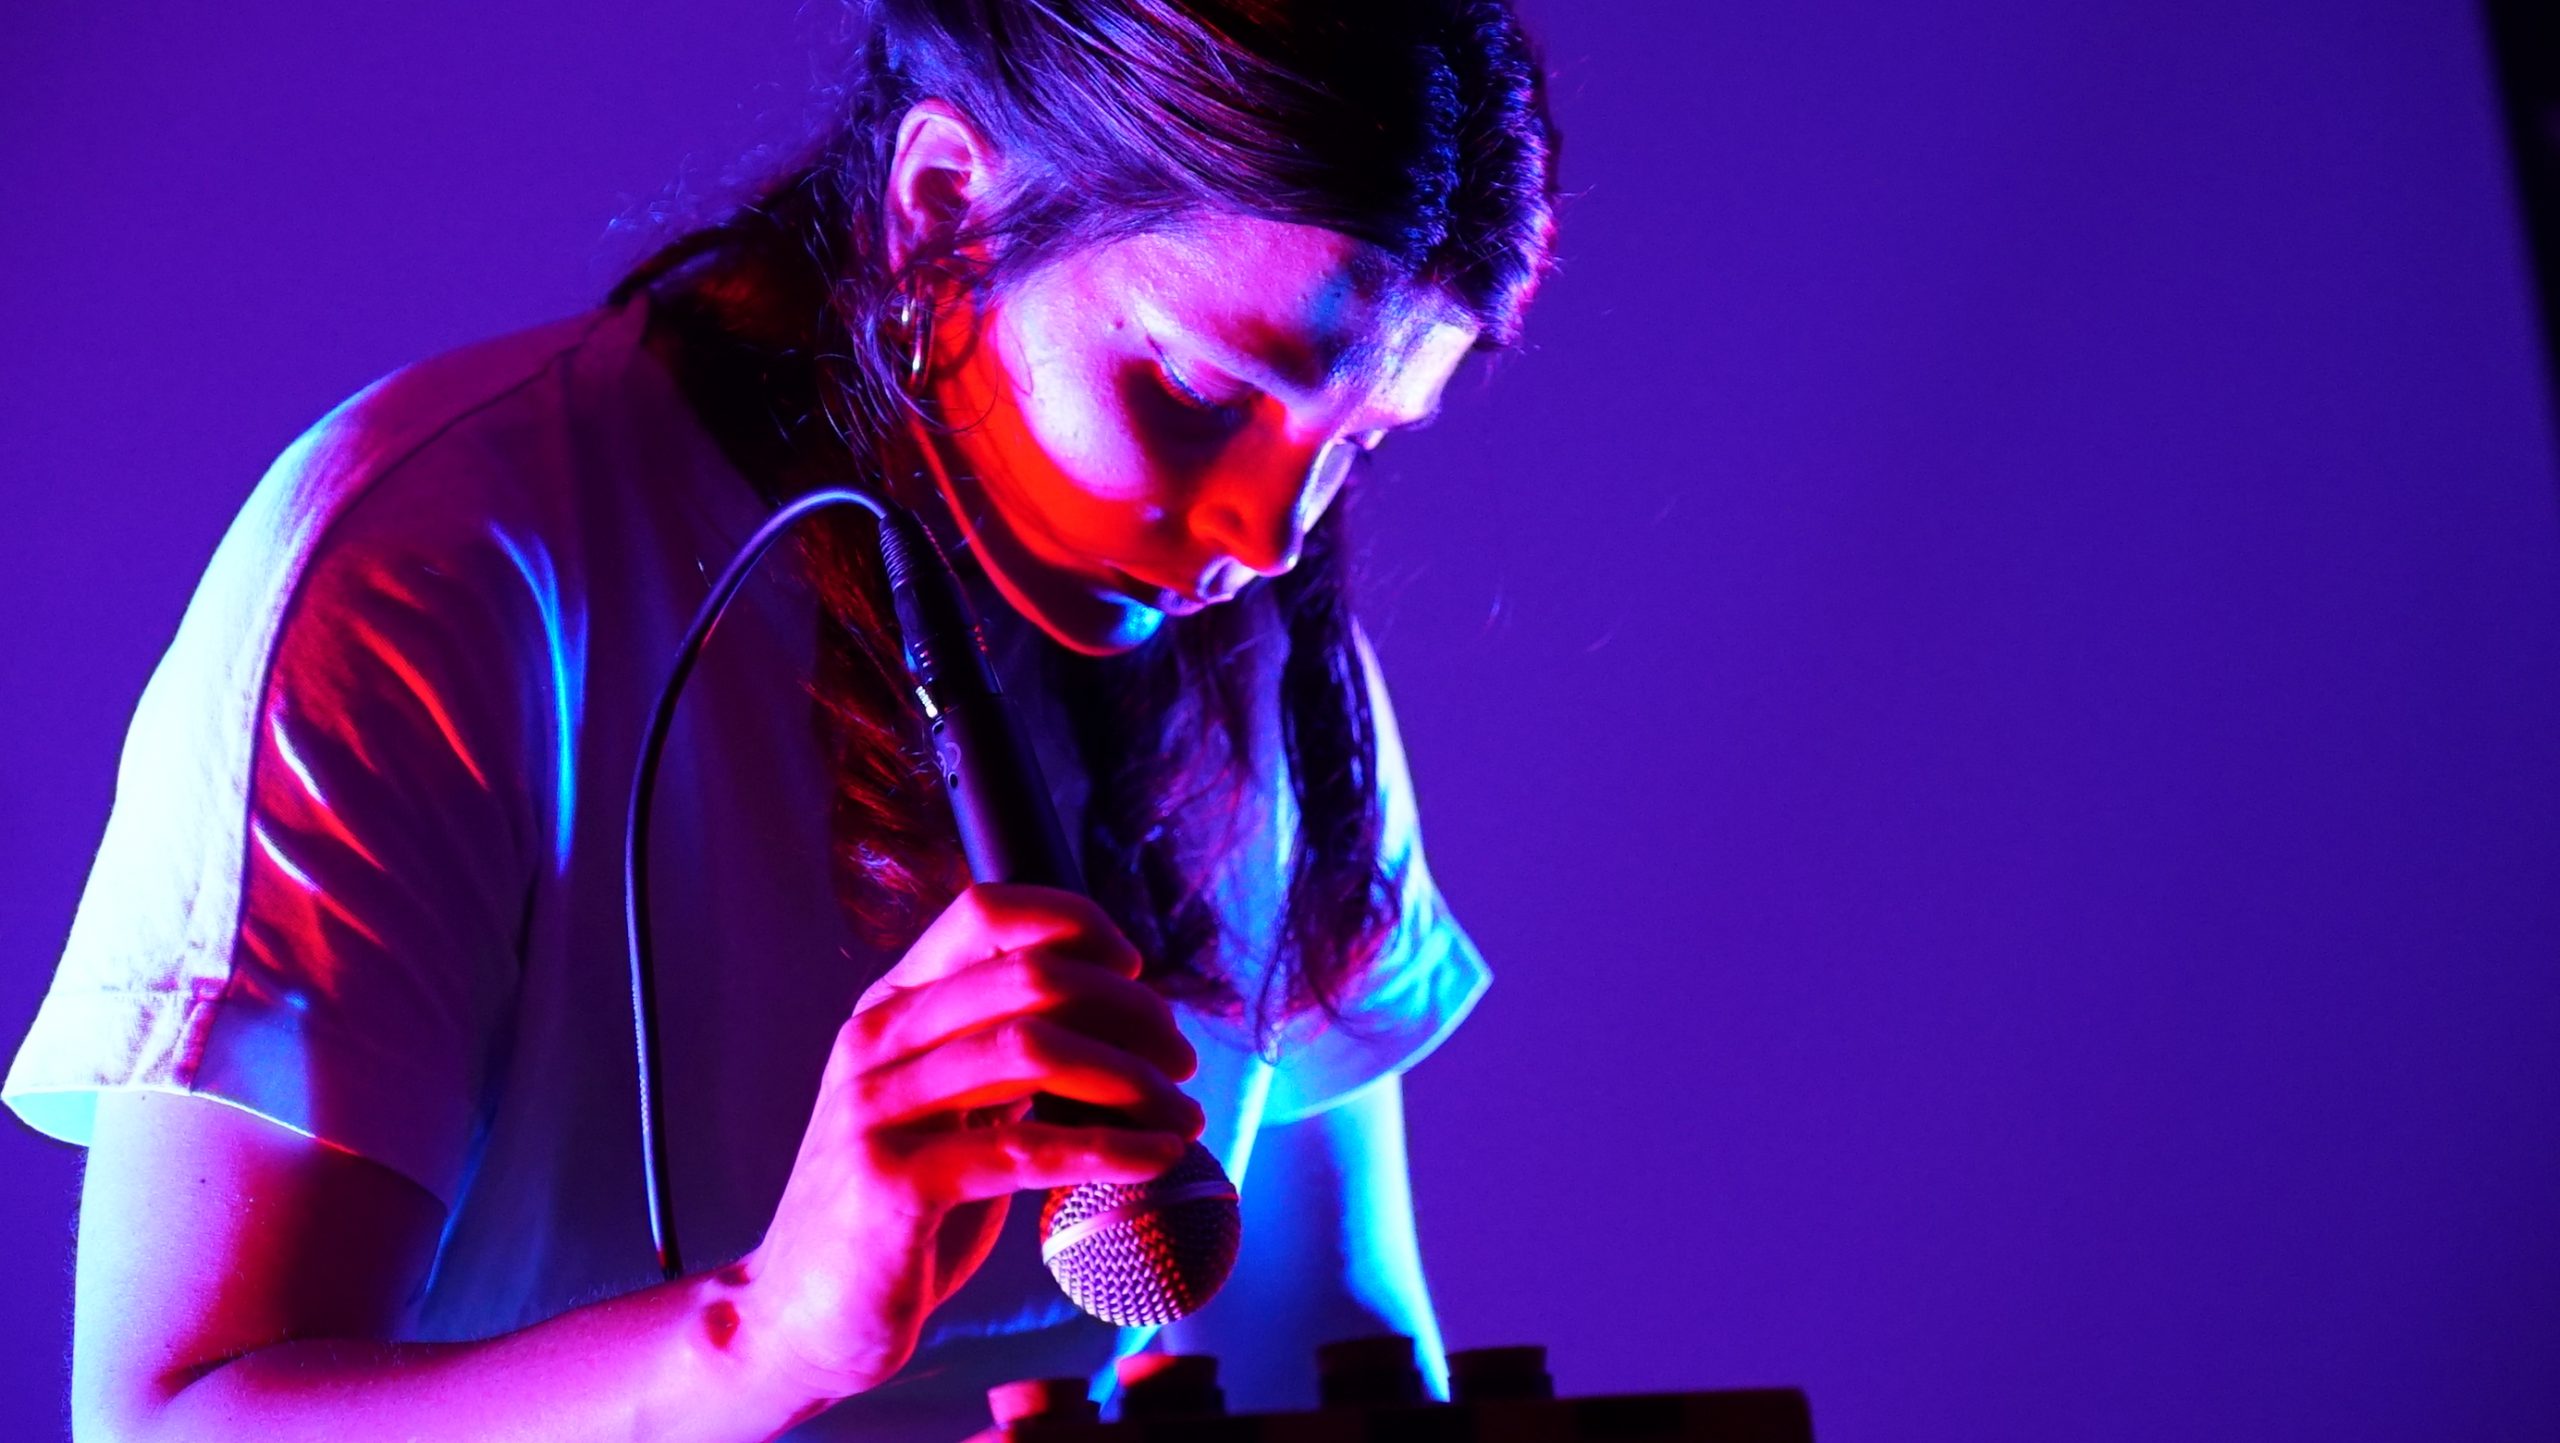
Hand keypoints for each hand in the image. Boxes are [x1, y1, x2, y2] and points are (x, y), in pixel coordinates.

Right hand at [734, 883, 1204, 1400]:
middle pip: (1030, 976)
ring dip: (1132, 1079)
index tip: (1136, 973)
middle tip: (1179, 1060)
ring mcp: (879, 1109)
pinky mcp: (895, 1183)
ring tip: (1182, 1113)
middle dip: (1129, 1011)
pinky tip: (1158, 1159)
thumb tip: (1114, 1016)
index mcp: (891, 1008)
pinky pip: (1024, 1150)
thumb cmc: (895, 1209)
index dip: (1076, 924)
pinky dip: (1109, 1149)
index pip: (987, 912)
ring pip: (1034, 1050)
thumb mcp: (943, 1107)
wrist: (801, 1315)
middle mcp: (878, 1041)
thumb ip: (1001, 1052)